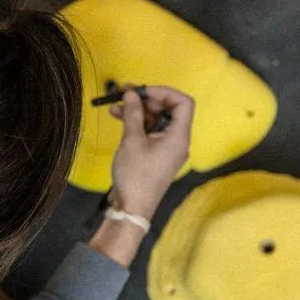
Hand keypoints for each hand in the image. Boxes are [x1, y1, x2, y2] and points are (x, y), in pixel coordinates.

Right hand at [106, 85, 193, 220]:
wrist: (131, 208)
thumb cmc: (135, 178)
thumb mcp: (132, 140)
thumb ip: (134, 113)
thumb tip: (132, 94)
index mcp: (179, 137)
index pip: (183, 103)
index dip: (164, 92)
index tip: (143, 91)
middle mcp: (177, 142)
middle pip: (169, 110)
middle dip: (147, 100)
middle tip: (126, 93)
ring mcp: (167, 149)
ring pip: (157, 120)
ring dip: (138, 111)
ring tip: (117, 106)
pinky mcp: (157, 155)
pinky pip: (150, 132)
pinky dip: (137, 123)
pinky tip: (119, 117)